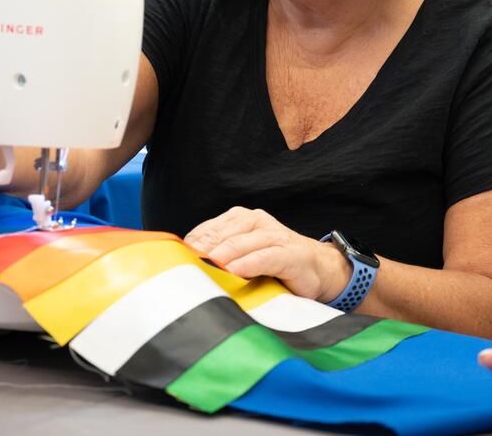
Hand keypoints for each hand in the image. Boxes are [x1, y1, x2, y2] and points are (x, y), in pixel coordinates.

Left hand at [184, 207, 352, 302]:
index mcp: (240, 219)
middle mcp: (256, 221)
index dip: (190, 247)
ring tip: (206, 268)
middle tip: (184, 268)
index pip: (206, 230)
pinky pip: (266, 257)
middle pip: (221, 235)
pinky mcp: (291, 254)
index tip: (173, 262)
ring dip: (222, 256)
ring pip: (241, 243)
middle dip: (202, 251)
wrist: (318, 269)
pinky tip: (235, 272)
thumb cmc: (273, 265)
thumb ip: (218, 256)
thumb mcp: (242, 256)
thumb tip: (182, 268)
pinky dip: (249, 264)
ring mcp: (275, 235)